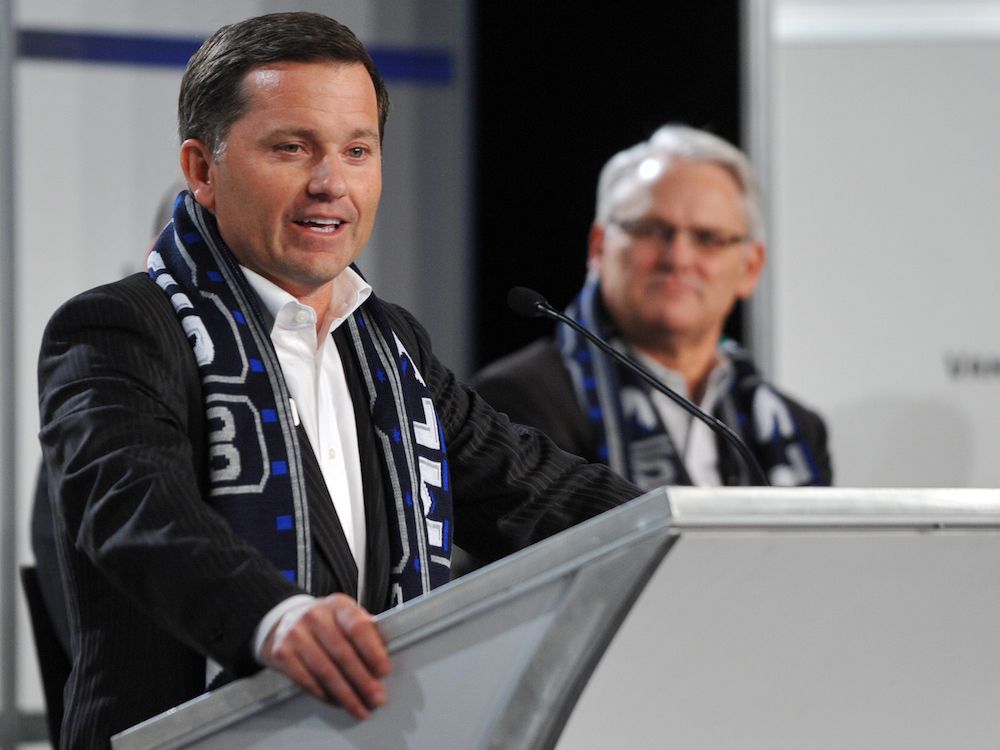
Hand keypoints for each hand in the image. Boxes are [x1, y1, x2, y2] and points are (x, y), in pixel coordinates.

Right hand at [259, 593, 390, 718]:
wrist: (284, 621)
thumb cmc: (325, 622)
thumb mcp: (346, 617)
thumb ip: (366, 632)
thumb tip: (386, 656)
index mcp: (338, 605)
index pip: (358, 627)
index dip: (372, 651)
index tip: (384, 671)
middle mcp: (315, 616)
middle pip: (342, 653)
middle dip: (362, 681)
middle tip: (376, 698)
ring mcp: (296, 634)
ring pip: (325, 671)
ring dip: (346, 694)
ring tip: (360, 707)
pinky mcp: (282, 653)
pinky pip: (307, 680)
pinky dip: (325, 695)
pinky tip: (338, 702)